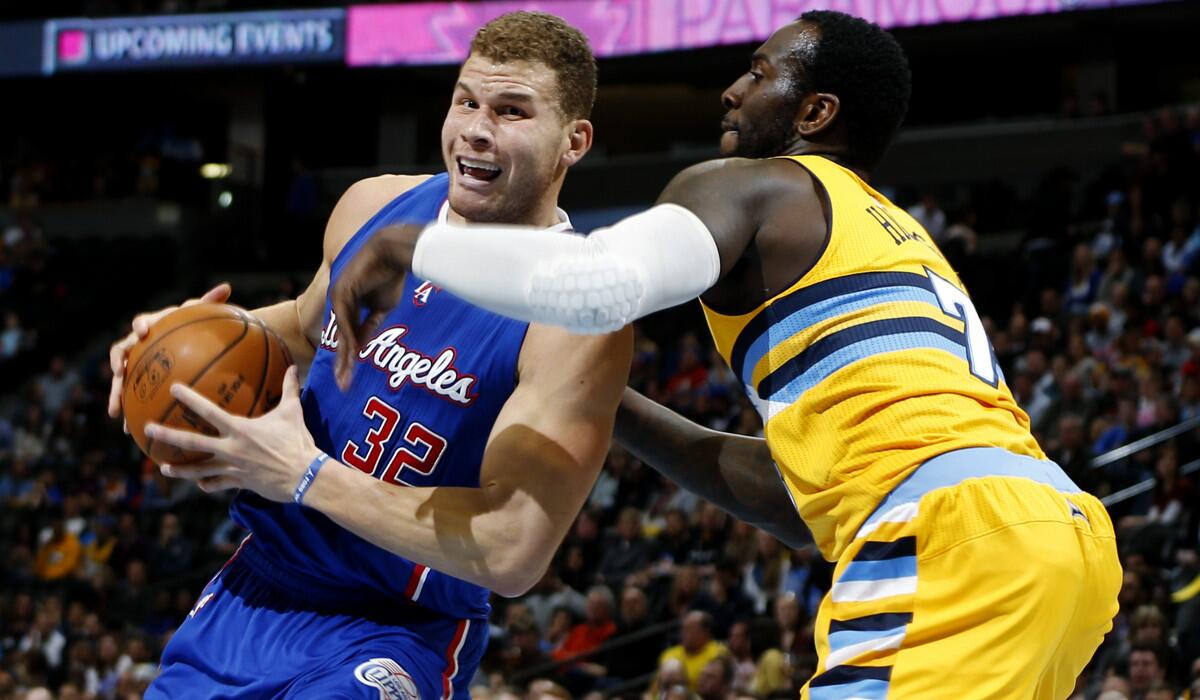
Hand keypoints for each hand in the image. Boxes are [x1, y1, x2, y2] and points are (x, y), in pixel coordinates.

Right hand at [108, 283, 232, 422]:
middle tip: (117, 373)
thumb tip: (226, 286)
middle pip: (121, 351)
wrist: (184, 340)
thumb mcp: (200, 314)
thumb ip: (209, 302)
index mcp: (151, 325)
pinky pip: (129, 396)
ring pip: (119, 379)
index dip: (141, 325)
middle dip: (116, 363)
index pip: (142, 322)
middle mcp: (137, 344)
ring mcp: (133, 364)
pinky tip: (130, 430)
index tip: (144, 330)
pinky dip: (128, 412)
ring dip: (116, 394)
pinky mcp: (135, 382)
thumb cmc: (193, 325)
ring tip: (115, 413)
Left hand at [145, 366, 319, 500]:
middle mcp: (231, 448)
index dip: (189, 399)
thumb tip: (294, 368)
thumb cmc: (298, 442)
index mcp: (240, 429)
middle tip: (147, 430)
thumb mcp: (293, 412)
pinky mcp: (239, 482)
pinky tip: (199, 484)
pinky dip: (207, 484)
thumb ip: (290, 389)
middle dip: (167, 435)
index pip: (209, 411)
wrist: (305, 476)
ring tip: (163, 467)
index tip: (173, 388)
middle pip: (192, 442)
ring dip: (180, 469)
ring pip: (199, 469)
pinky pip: (218, 484)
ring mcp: (233, 467)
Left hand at [329, 223, 424, 389]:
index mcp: (347, 305)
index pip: (347, 335)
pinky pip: (346, 321)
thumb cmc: (390, 275)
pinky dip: (350, 339)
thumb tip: (363, 345)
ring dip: (344, 357)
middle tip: (343, 385)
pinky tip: (353, 355)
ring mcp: (338, 297)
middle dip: (343, 363)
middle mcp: (339, 302)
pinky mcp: (342, 293)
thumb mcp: (382, 307)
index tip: (350, 375)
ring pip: (342, 333)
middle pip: (341, 338)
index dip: (349, 356)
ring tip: (346, 377)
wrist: (392, 252)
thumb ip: (371, 325)